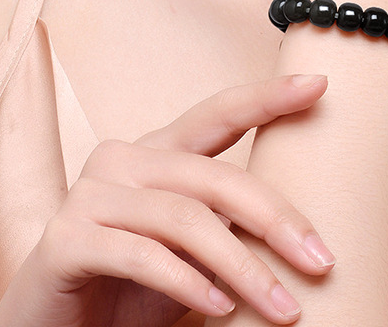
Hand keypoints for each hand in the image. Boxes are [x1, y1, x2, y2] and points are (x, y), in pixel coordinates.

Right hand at [0, 75, 333, 326]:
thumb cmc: (132, 285)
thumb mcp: (195, 251)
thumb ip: (231, 228)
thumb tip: (305, 236)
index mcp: (159, 149)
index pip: (220, 113)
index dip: (268, 96)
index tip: (318, 84)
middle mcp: (124, 158)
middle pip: (216, 177)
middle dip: (276, 220)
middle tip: (321, 260)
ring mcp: (91, 193)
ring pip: (186, 219)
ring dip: (243, 269)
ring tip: (284, 306)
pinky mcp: (66, 238)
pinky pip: (143, 255)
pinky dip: (189, 284)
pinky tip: (221, 308)